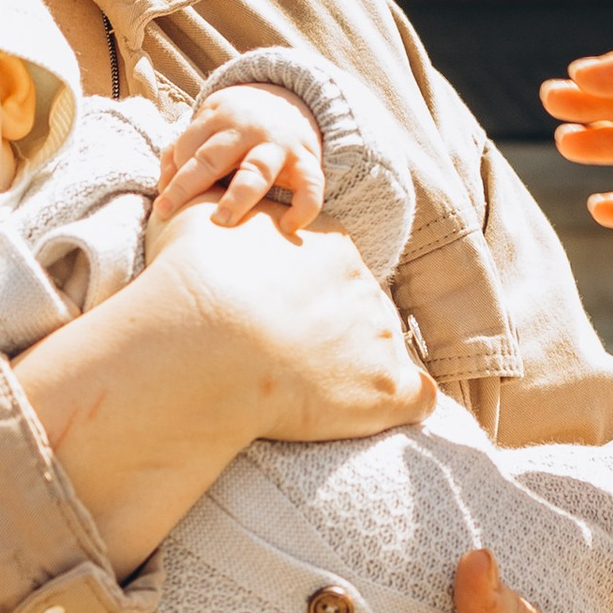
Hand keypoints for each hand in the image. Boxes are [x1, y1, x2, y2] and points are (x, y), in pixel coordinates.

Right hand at [144, 202, 433, 448]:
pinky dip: (402, 406)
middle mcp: (362, 285)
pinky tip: (379, 411)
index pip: (333, 268)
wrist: (206, 337)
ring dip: (360, 371)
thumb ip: (206, 207)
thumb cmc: (193, 278)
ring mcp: (380, 335)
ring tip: (318, 393)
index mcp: (327, 244)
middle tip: (289, 360)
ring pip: (385, 351)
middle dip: (334, 331)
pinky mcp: (387, 387)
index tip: (277, 317)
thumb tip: (200, 201)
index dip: (307, 295)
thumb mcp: (193, 218)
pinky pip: (418, 397)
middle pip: (360, 309)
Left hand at [155, 84, 325, 230]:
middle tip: (165, 212)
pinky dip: (304, 206)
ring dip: (237, 195)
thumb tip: (164, 182)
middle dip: (188, 183)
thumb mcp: (211, 121)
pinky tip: (288, 227)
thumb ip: (187, 146)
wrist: (293, 97)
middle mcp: (248, 129)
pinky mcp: (308, 160)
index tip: (164, 199)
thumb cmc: (239, 123)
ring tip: (220, 221)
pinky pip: (311, 184)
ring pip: (256, 170)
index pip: (188, 146)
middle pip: (212, 158)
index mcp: (219, 117)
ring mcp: (279, 145)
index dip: (173, 173)